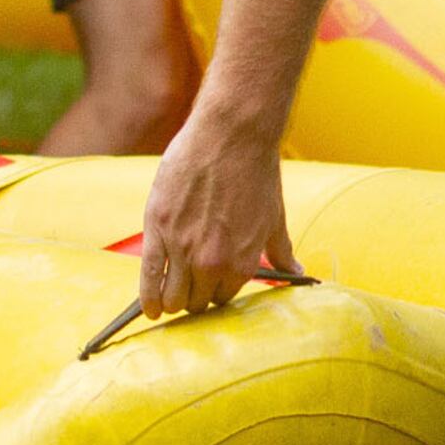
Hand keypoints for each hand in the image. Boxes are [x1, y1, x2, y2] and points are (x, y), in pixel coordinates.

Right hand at [141, 107, 294, 315]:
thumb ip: (281, 252)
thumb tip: (298, 273)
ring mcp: (181, 247)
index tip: (209, 288)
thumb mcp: (274, 218)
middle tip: (189, 289)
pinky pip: (148, 275)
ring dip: (170, 300)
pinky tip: (146, 309)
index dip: (215, 294)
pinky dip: (146, 296)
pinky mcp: (158, 228)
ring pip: (171, 296)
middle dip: (193, 298)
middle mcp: (211, 262)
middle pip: (195, 302)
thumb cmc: (256, 173)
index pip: (222, 300)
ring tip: (166, 299)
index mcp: (242, 263)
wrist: (232, 135)